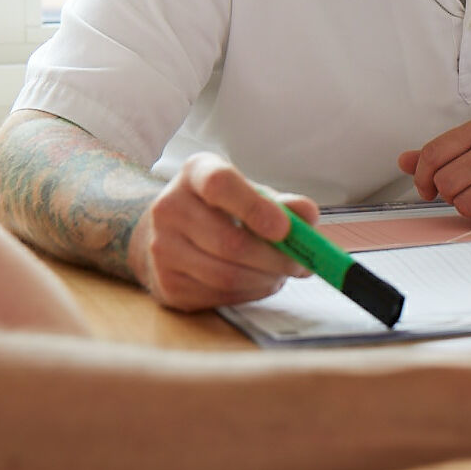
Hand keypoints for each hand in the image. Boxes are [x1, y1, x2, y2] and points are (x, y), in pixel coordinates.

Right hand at [126, 153, 320, 311]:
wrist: (174, 234)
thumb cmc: (224, 209)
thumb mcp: (253, 194)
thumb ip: (284, 203)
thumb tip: (308, 215)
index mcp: (195, 173)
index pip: (220, 184)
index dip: (255, 208)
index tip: (285, 229)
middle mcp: (169, 207)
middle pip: (229, 241)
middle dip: (275, 259)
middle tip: (300, 264)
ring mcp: (162, 248)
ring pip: (225, 275)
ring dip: (265, 280)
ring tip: (280, 273)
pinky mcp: (166, 284)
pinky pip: (218, 296)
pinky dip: (249, 294)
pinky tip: (258, 282)